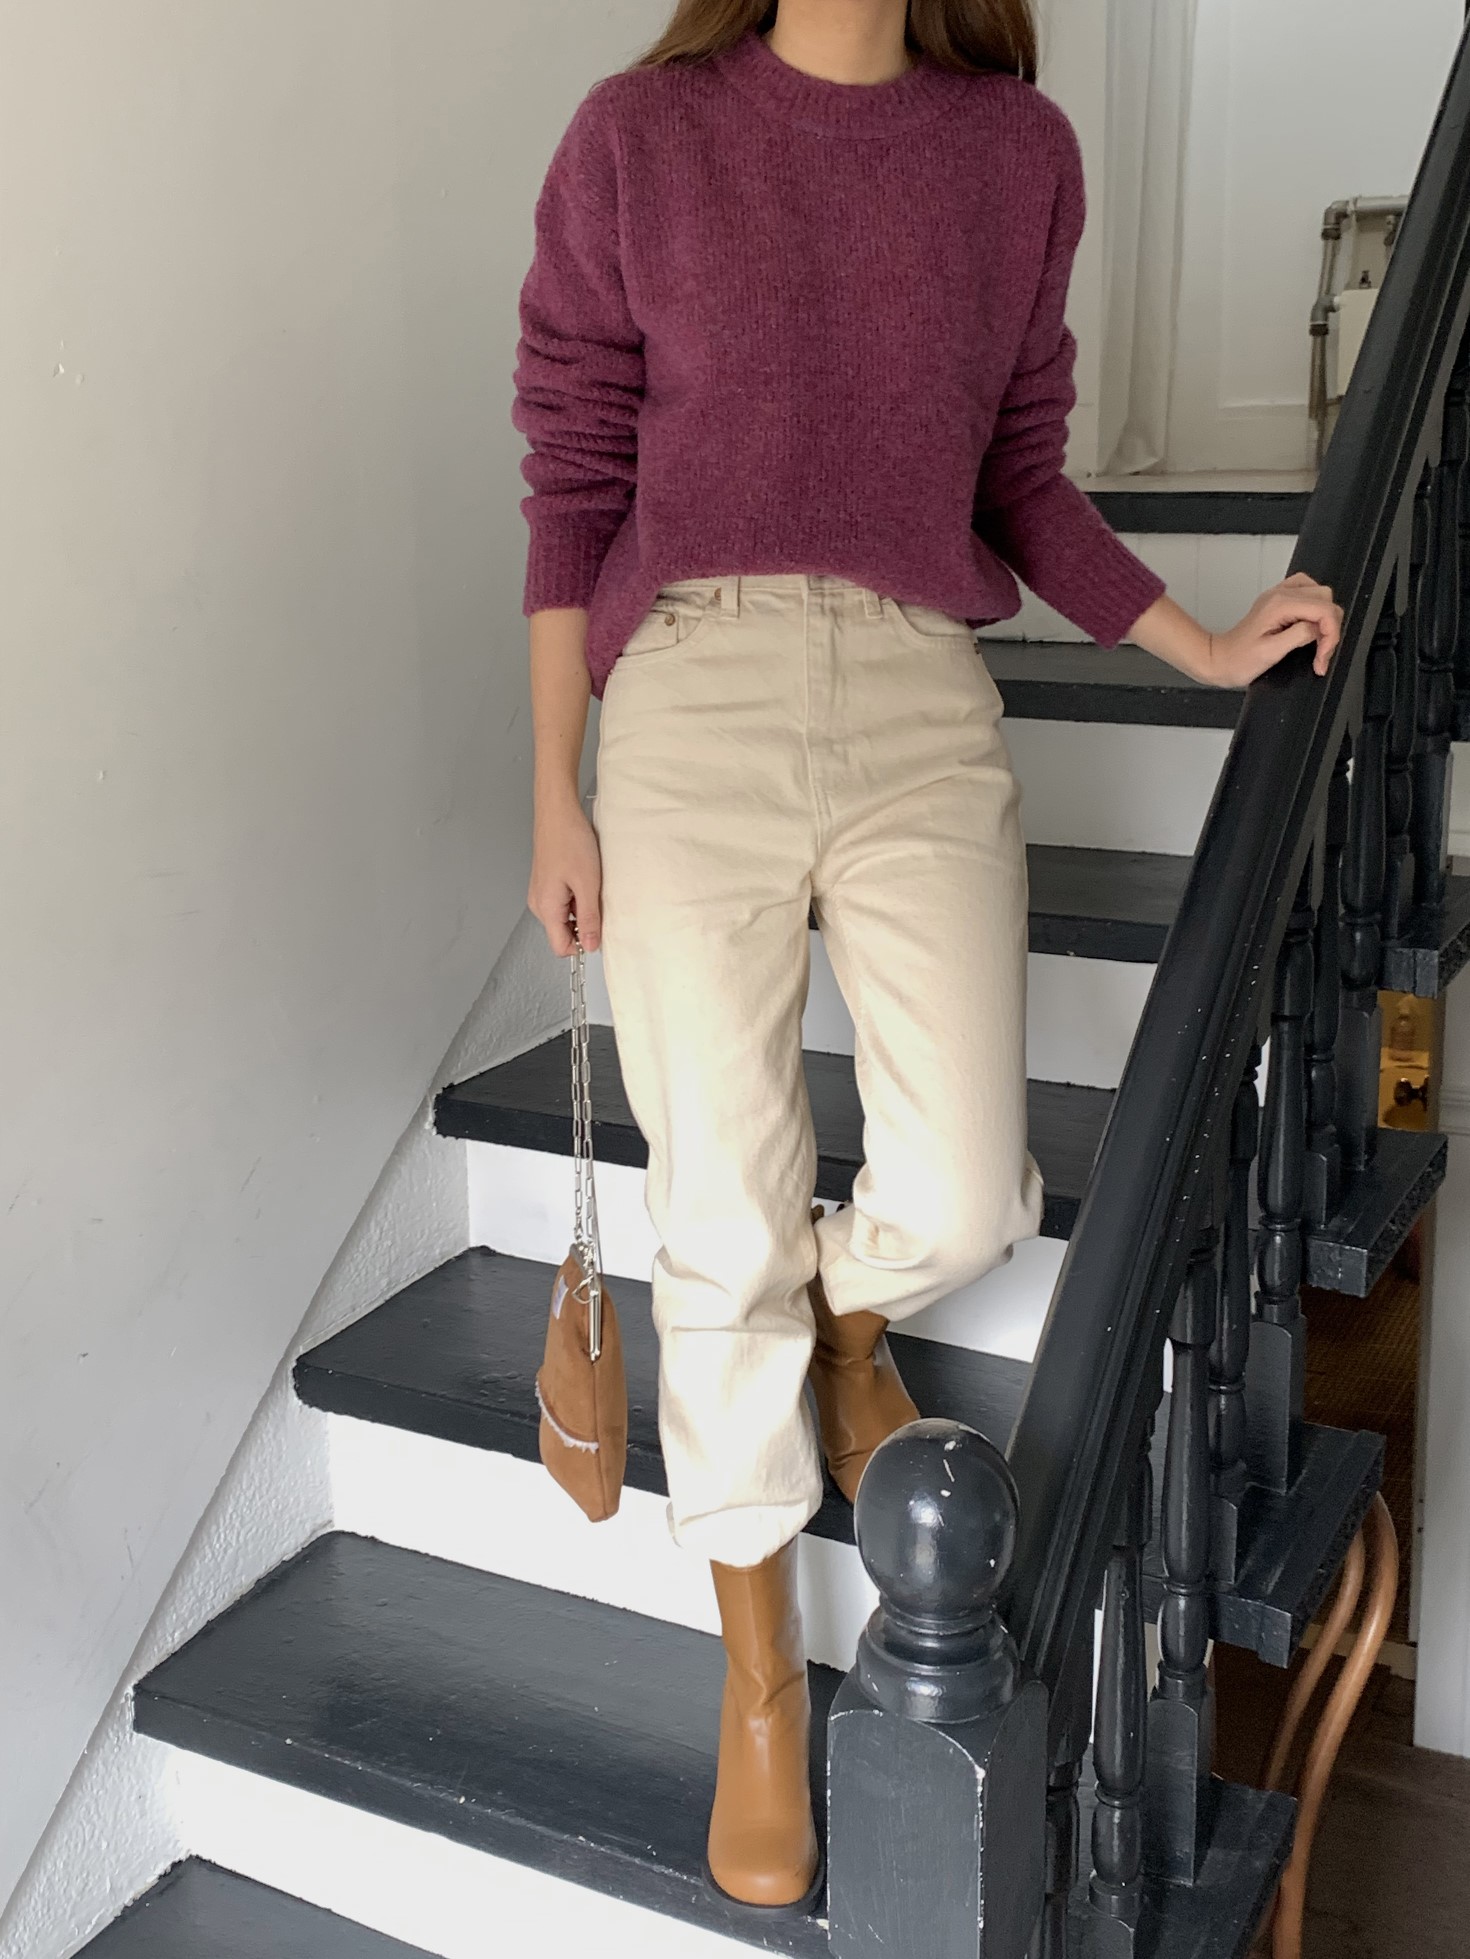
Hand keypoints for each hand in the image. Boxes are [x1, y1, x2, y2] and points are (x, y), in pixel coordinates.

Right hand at [529, 795, 601, 955]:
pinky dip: (576, 896)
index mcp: (546, 908)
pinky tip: (584, 878)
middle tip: (597, 900)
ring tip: (590, 885)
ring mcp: (541, 893)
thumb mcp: (588, 884)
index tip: (599, 932)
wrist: (558, 812)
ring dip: (581, 908)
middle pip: (563, 932)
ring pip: (564, 917)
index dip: (582, 944)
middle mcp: (539, 904)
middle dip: (584, 924)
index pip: (561, 947)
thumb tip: (591, 945)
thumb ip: (589, 918)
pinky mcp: (546, 883)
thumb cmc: (569, 841)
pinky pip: (563, 902)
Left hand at [1206, 573, 1343, 686]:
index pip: (1324, 609)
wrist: (1218, 659)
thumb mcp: (1270, 652)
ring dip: (1324, 618)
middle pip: (1326, 599)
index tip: (1322, 657)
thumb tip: (1318, 629)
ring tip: (1316, 642)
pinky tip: (1310, 627)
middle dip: (1330, 627)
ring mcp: (1279, 595)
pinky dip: (1315, 610)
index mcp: (1280, 605)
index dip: (1330, 635)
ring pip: (1320, 594)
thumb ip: (1299, 636)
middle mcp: (1280, 594)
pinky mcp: (1278, 602)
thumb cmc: (1238, 660)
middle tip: (1320, 653)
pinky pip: (1307, 594)